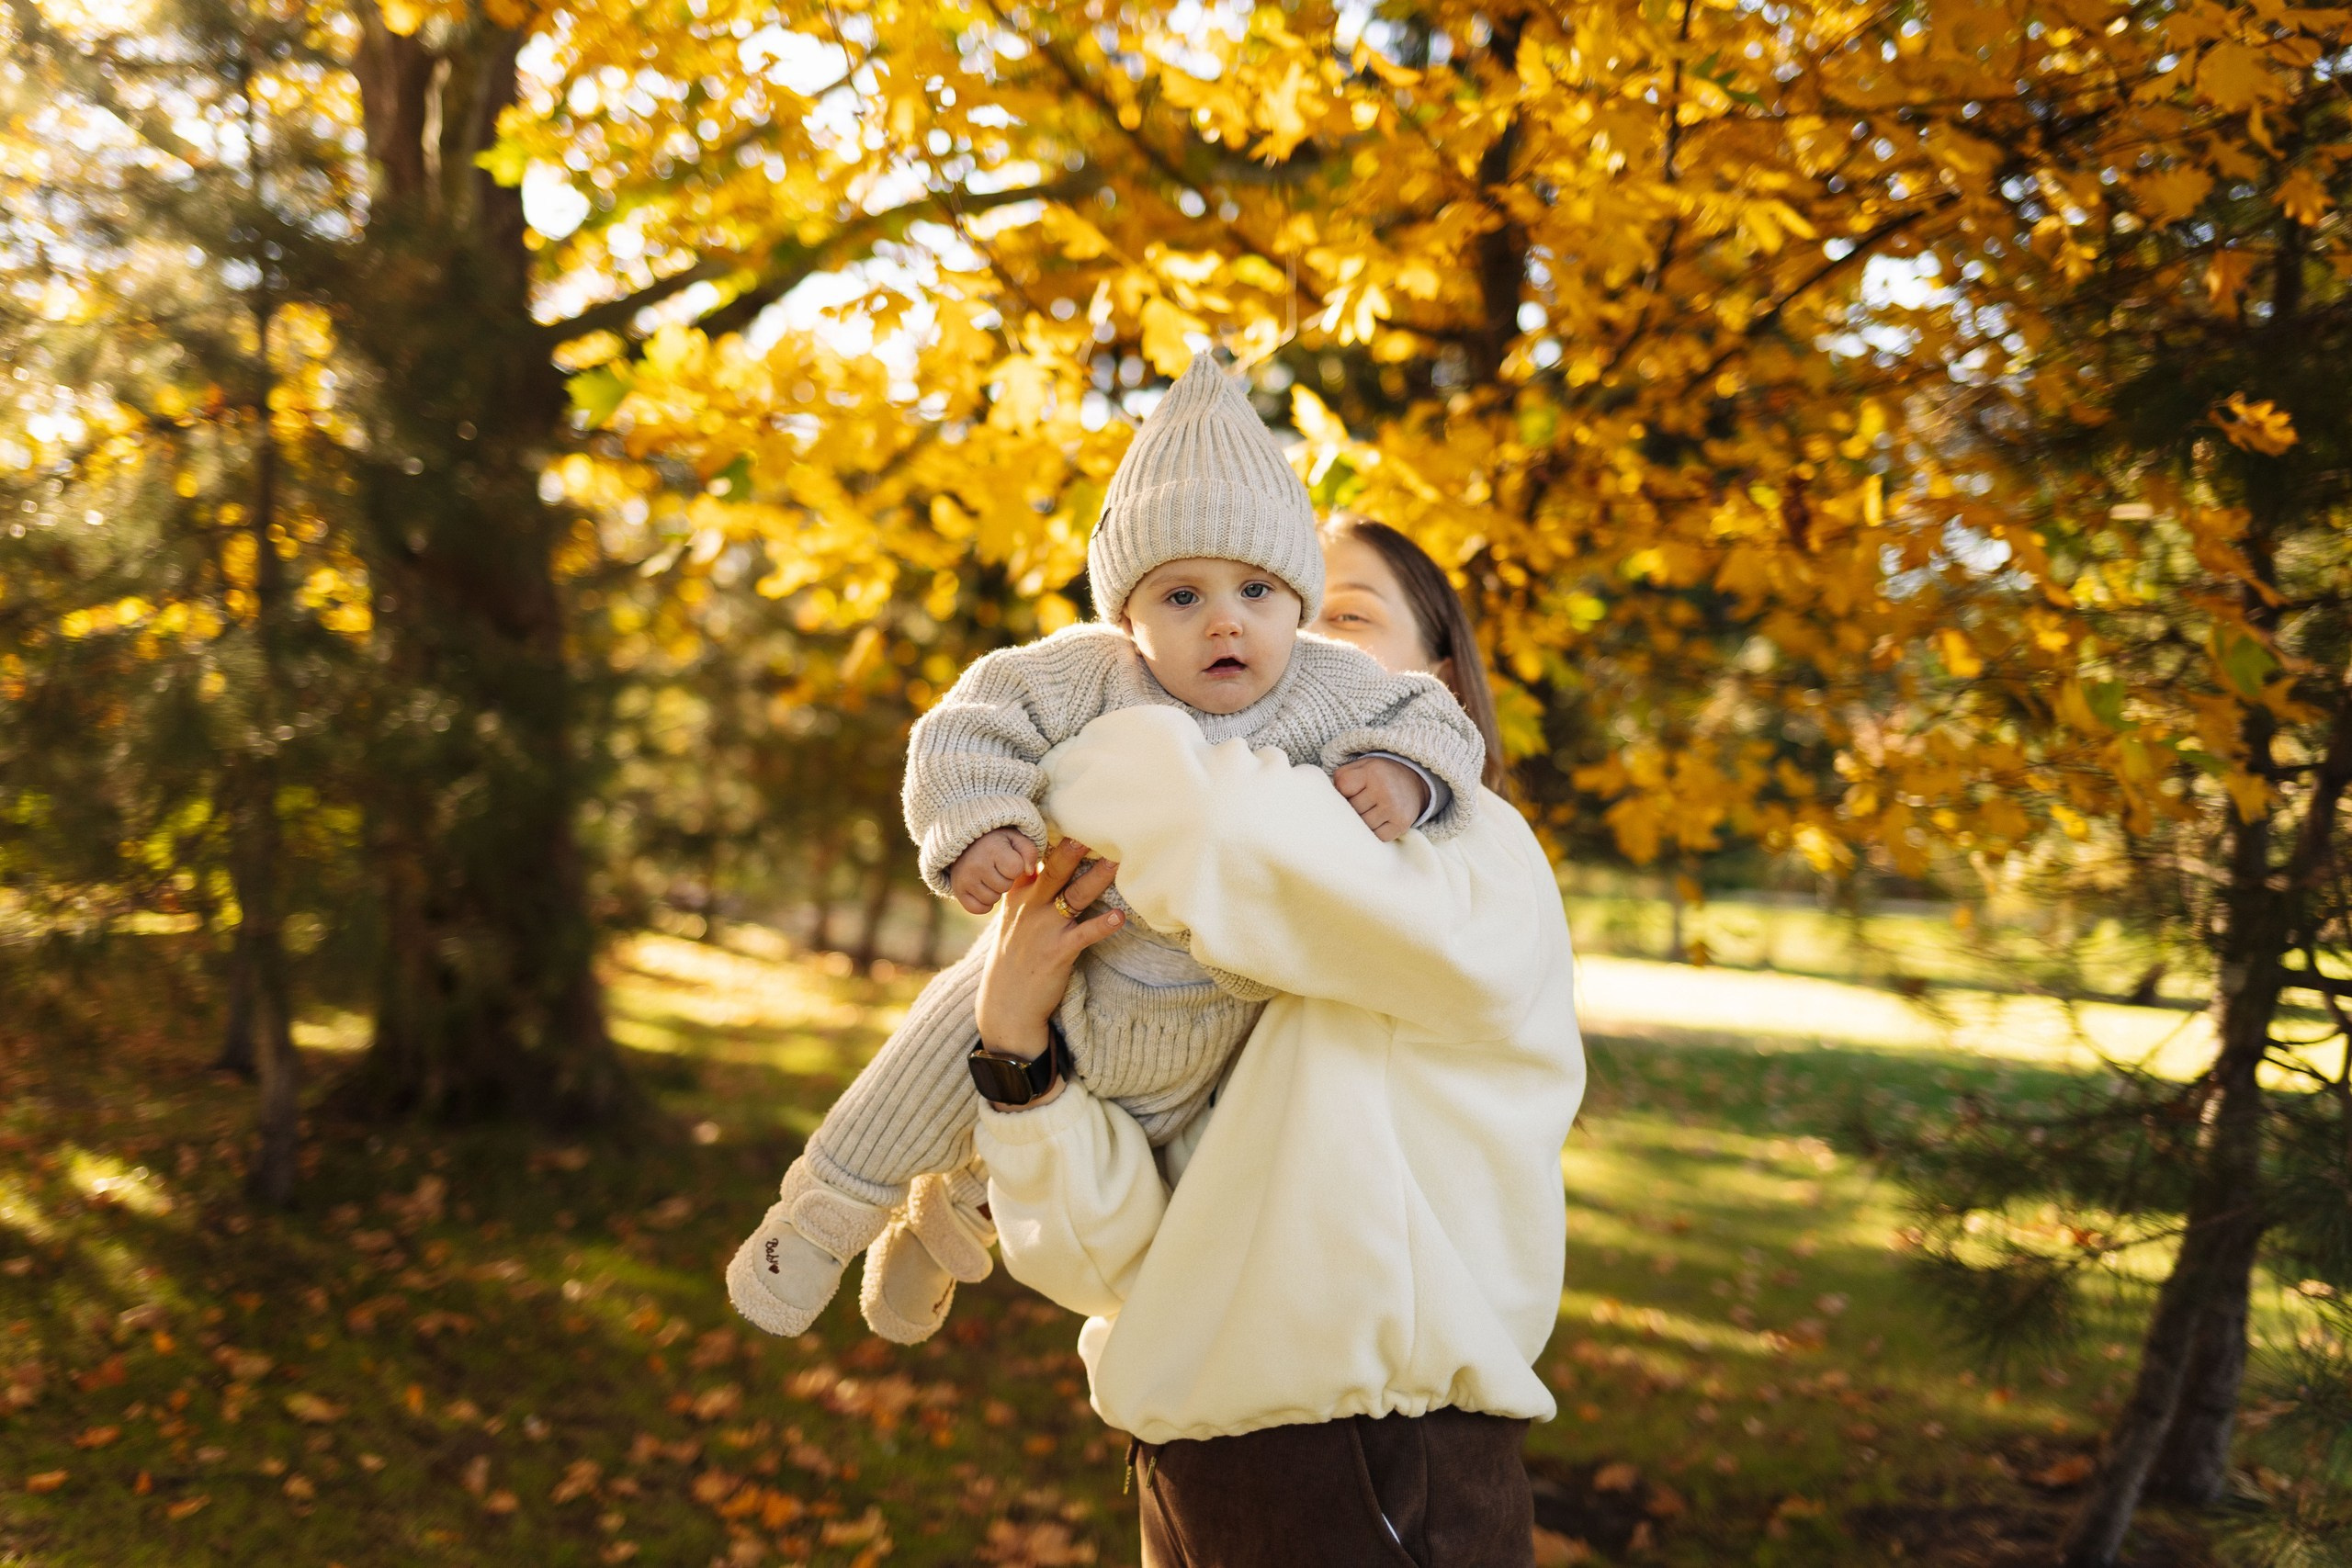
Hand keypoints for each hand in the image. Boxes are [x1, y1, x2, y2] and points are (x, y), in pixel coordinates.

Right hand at [948, 827, 1040, 914]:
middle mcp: (976, 865)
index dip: (1017, 866)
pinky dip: (983, 902)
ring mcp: (964, 879)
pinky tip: (983, 889)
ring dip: (995, 890)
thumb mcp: (1015, 838)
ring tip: (989, 876)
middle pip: (1005, 886)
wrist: (965, 843)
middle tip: (997, 867)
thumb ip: (1029, 851)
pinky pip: (978, 909)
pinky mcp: (957, 891)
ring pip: (992, 899)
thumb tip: (1029, 872)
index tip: (1009, 858)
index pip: (1016, 869)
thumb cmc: (996, 841)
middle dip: (1006, 878)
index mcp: (992, 849)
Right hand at [973, 837, 1121, 1081]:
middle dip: (1073, 849)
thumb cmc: (1015, 959)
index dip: (1053, 839)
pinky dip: (1102, 926)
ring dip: (1096, 879)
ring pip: (1073, 897)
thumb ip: (1028, 891)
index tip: (1074, 816)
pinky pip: (1083, 935)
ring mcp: (1043, 930)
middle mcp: (1029, 909)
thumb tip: (1044, 862)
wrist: (1005, 1006)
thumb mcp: (1013, 920)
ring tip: (1117, 862)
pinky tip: (1119, 918)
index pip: (1033, 860)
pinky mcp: (1058, 953)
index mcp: (1018, 897)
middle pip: (1053, 871)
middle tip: (1093, 827)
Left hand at [1332, 756, 1428, 842]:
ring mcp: (1394, 808)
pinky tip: (1380, 820)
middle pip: (1352, 809)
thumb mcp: (1361, 767)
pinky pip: (1377, 836)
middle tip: (1362, 802)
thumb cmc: (1378, 776)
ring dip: (1362, 822)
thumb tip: (1327, 804)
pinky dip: (1375, 832)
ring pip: (1363, 826)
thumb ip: (1341, 778)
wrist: (1413, 781)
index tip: (1352, 790)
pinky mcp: (1401, 823)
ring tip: (1370, 810)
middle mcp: (1384, 789)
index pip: (1343, 788)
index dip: (1343, 791)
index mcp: (1372, 771)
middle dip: (1352, 808)